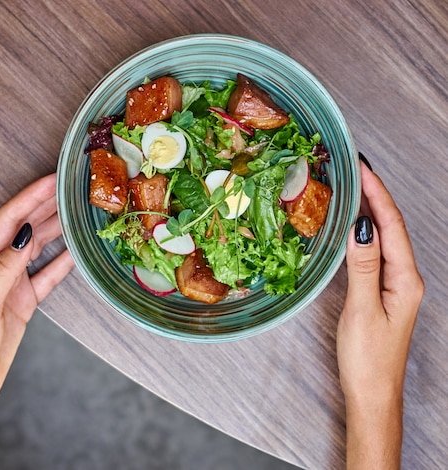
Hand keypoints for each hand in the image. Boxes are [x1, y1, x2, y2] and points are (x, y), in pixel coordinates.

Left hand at [0, 172, 73, 411]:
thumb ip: (4, 271)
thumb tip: (24, 236)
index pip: (8, 221)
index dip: (30, 198)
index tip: (51, 181)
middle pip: (25, 228)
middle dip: (46, 205)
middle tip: (71, 188)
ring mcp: (11, 284)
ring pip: (38, 248)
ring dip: (56, 229)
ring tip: (77, 211)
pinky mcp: (24, 301)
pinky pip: (47, 275)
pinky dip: (63, 262)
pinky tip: (77, 251)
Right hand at [337, 162, 423, 467]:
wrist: (373, 394)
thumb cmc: (368, 358)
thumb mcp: (363, 310)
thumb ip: (363, 267)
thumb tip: (362, 226)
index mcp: (405, 279)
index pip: (392, 226)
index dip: (378, 195)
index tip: (362, 168)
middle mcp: (404, 278)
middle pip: (392, 227)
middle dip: (375, 195)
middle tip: (354, 169)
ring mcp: (394, 284)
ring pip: (384, 238)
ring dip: (370, 211)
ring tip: (351, 188)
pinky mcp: (381, 292)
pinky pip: (375, 252)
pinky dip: (364, 232)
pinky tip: (351, 226)